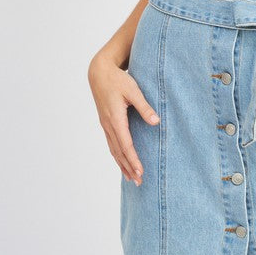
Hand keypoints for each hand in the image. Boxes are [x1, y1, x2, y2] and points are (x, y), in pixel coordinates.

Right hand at [87, 53, 159, 185]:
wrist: (99, 73)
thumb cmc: (118, 80)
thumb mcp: (133, 90)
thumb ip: (145, 107)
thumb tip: (157, 122)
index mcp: (115, 119)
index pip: (126, 145)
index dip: (133, 160)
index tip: (140, 172)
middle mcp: (109, 125)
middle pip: (119, 152)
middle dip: (129, 167)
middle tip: (139, 182)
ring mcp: (105, 125)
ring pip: (114, 150)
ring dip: (122, 164)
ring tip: (131, 178)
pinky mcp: (106, 123)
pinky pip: (111, 144)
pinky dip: (117, 156)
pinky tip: (122, 161)